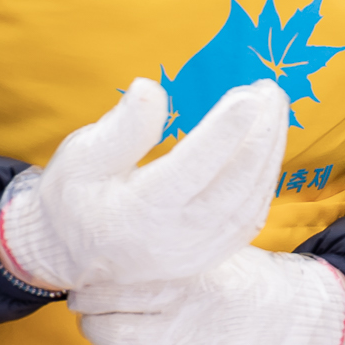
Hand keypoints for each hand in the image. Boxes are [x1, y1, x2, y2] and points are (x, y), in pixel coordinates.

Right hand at [0, 81, 284, 292]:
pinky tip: (267, 145)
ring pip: (249, 201)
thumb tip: (150, 89)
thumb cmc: (74, 197)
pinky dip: (264, 179)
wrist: (71, 255)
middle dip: (260, 134)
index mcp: (137, 212)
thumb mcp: (80, 157)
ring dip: (269, 152)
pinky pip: (249, 217)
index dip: (223, 132)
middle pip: (232, 184)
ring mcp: (196, 252)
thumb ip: (119, 129)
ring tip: (273, 107)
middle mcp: (173, 238)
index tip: (248, 95)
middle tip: (269, 89)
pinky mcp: (209, 255)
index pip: (189, 169)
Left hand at [75, 248, 344, 344]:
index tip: (88, 290)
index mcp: (192, 290)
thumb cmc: (244, 288)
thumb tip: (104, 261)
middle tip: (96, 316)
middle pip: (112, 335)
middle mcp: (189, 336)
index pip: (113, 293)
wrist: (295, 331)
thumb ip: (164, 260)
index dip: (91, 292)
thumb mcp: (212, 257)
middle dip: (95, 323)